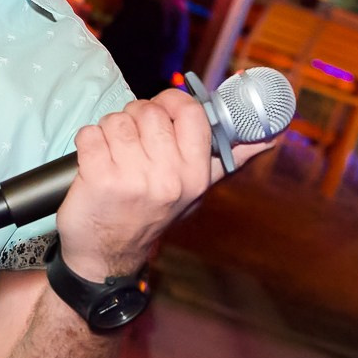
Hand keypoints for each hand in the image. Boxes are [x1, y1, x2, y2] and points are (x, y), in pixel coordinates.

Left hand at [54, 88, 273, 280]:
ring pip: (116, 120)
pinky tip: (94, 161)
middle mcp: (169, 178)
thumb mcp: (193, 190)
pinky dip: (87, 142)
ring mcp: (133, 179)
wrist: (107, 255)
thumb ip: (226, 159)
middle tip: (130, 142)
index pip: (191, 112)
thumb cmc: (148, 214)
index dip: (170, 102)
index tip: (160, 112)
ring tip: (112, 154)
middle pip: (148, 111)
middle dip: (133, 118)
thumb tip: (270, 137)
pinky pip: (89, 134)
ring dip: (108, 131)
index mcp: (196, 174)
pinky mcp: (100, 179)